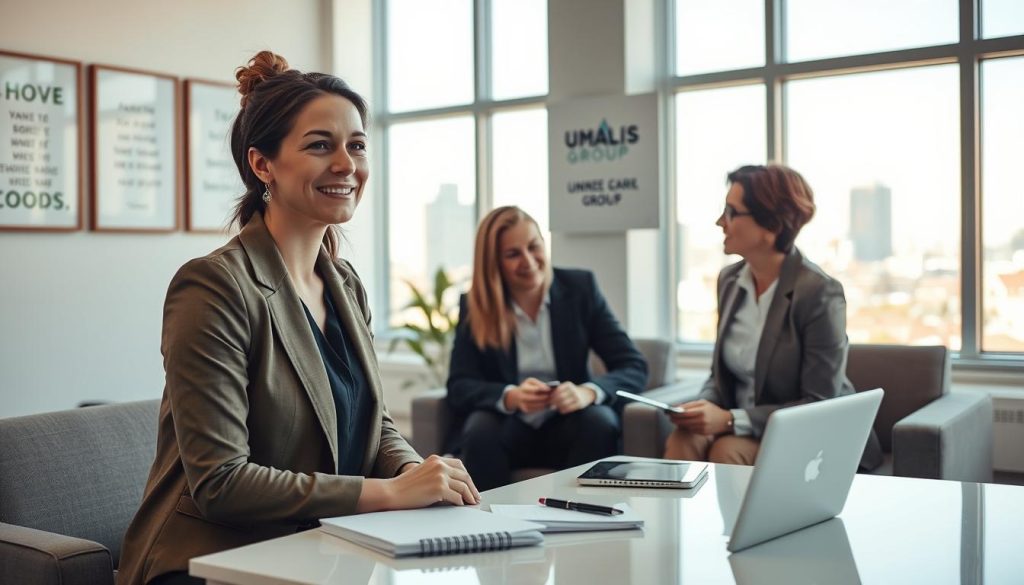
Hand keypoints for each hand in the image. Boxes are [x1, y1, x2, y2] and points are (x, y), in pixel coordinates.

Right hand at [359, 455, 480, 511]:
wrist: (392, 492)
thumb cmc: (405, 486)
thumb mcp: (423, 472)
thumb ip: (437, 473)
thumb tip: (455, 485)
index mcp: (436, 459)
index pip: (459, 465)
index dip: (466, 476)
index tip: (470, 485)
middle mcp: (440, 465)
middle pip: (464, 476)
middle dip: (472, 488)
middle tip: (475, 497)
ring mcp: (440, 476)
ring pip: (463, 487)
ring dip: (469, 496)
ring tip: (471, 503)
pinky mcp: (439, 488)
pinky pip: (457, 497)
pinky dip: (460, 503)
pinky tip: (460, 506)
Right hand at [504, 377, 552, 412]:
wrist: (516, 396)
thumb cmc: (526, 386)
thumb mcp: (530, 381)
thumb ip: (539, 383)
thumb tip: (548, 388)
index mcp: (523, 388)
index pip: (533, 389)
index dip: (542, 389)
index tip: (549, 389)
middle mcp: (521, 397)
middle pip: (534, 398)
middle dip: (544, 397)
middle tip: (551, 396)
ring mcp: (523, 404)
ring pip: (536, 405)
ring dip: (544, 403)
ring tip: (550, 400)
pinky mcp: (526, 410)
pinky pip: (536, 409)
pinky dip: (542, 407)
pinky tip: (546, 404)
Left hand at [549, 382, 596, 413]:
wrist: (586, 394)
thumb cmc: (571, 391)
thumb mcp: (566, 387)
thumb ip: (557, 391)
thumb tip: (547, 398)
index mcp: (568, 384)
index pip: (558, 390)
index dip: (552, 395)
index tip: (548, 399)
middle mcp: (573, 390)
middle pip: (560, 397)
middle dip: (554, 402)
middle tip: (550, 405)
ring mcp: (577, 397)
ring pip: (564, 403)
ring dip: (557, 406)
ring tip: (554, 408)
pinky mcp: (580, 404)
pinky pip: (569, 408)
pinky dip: (563, 410)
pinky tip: (560, 410)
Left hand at [668, 399, 732, 435]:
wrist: (726, 421)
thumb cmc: (713, 409)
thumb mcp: (703, 403)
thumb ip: (689, 404)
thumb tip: (676, 407)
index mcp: (702, 410)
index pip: (684, 413)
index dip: (675, 413)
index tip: (669, 411)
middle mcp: (702, 420)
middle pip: (684, 420)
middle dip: (675, 419)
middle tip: (670, 417)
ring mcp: (703, 428)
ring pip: (686, 426)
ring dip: (679, 423)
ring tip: (675, 420)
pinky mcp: (703, 433)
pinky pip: (691, 430)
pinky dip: (686, 427)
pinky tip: (683, 424)